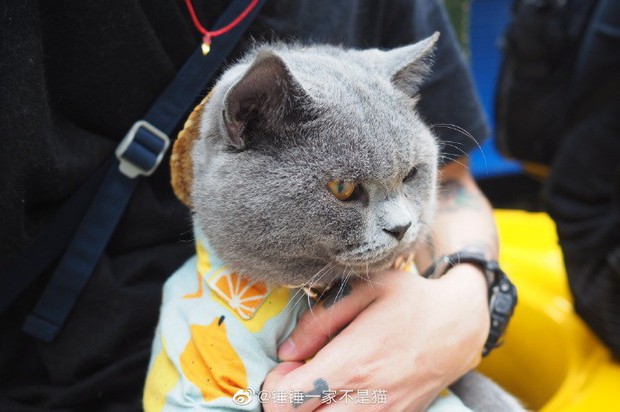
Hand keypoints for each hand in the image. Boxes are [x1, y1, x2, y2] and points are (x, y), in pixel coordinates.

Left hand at [262, 265, 488, 410]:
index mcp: (351, 364)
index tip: (291, 362)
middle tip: (305, 373)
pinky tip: (348, 390)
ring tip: (327, 381)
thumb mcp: (364, 290)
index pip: (283, 402)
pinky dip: (339, 410)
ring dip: (314, 407)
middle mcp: (365, 399)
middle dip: (291, 399)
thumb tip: (286, 351)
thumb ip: (318, 320)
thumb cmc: (410, 300)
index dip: (275, 384)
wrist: (460, 325)